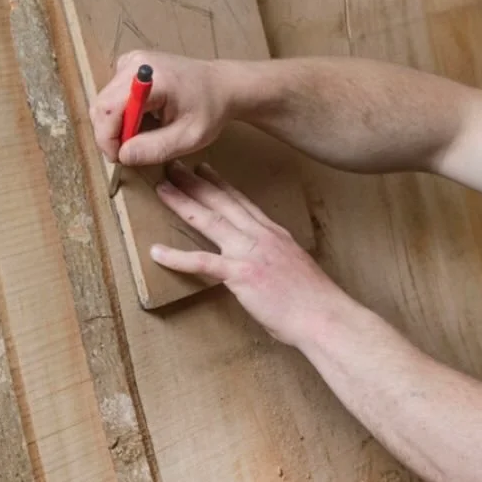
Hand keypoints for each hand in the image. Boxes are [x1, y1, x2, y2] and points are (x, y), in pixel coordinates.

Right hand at [92, 50, 232, 166]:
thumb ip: (155, 148)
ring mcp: (130, 61)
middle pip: (103, 105)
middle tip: (131, 152)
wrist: (222, 85)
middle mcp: (135, 63)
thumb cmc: (210, 110)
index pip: (109, 109)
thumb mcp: (189, 137)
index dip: (106, 137)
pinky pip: (114, 95)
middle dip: (111, 134)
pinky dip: (124, 113)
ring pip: (106, 102)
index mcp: (151, 78)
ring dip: (119, 125)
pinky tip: (145, 119)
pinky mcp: (130, 65)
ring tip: (145, 134)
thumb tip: (122, 155)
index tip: (118, 158)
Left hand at [150, 161, 337, 345]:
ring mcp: (251, 253)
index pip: (244, 203)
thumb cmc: (315, 302)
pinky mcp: (242, 275)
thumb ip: (276, 262)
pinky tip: (157, 251)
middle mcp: (263, 237)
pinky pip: (203, 262)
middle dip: (196, 182)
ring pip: (210, 221)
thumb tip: (265, 268)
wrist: (324, 316)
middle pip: (223, 202)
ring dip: (183, 203)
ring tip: (162, 189)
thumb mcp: (296, 270)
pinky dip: (177, 257)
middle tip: (174, 165)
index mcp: (276, 235)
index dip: (221, 184)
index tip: (205, 169)